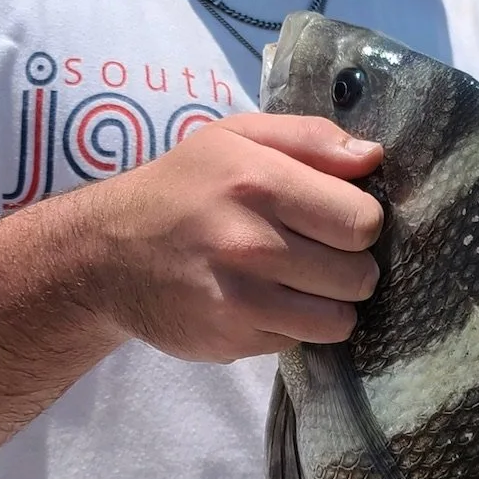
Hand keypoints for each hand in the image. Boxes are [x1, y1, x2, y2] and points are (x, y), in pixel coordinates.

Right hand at [85, 113, 383, 361]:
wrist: (104, 255)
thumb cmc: (183, 188)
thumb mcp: (236, 137)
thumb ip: (310, 138)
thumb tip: (374, 158)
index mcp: (258, 181)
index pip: (362, 221)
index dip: (361, 221)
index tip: (338, 219)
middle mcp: (249, 243)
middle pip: (359, 275)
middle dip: (351, 264)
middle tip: (321, 253)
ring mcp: (239, 299)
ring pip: (339, 319)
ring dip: (331, 302)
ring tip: (301, 281)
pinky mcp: (230, 340)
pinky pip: (301, 340)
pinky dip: (294, 324)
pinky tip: (267, 300)